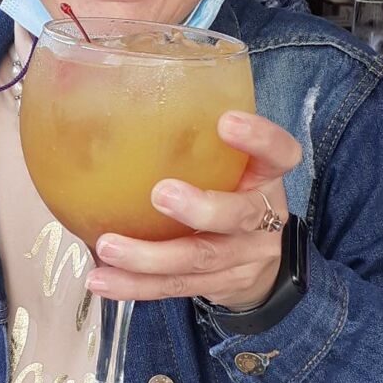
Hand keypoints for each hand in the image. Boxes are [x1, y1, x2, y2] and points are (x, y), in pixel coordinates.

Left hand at [85, 111, 301, 308]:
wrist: (260, 259)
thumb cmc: (231, 190)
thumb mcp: (232, 162)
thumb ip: (199, 138)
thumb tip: (117, 95)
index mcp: (266, 176)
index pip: (280, 153)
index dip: (260, 138)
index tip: (227, 121)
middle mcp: (263, 217)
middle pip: (238, 216)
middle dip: (200, 208)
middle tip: (160, 194)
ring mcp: (241, 257)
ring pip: (199, 259)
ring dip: (149, 256)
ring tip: (109, 246)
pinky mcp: (216, 285)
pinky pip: (174, 287)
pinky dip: (135, 286)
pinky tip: (102, 279)